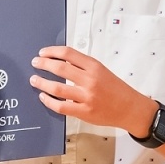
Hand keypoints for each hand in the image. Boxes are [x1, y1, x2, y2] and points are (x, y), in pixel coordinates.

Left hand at [29, 46, 155, 135]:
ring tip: (34, 80)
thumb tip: (59, 61)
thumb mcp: (101, 71)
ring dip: (42, 83)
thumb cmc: (115, 89)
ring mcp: (87, 97)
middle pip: (60, 68)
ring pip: (57, 88)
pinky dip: (49, 101)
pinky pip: (61, 106)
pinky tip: (43, 97)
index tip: (42, 53)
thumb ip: (83, 66)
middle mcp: (90, 80)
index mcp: (94, 66)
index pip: (68, 53)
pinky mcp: (84, 112)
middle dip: (44, 64)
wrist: (130, 108)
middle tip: (35, 63)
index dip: (52, 51)